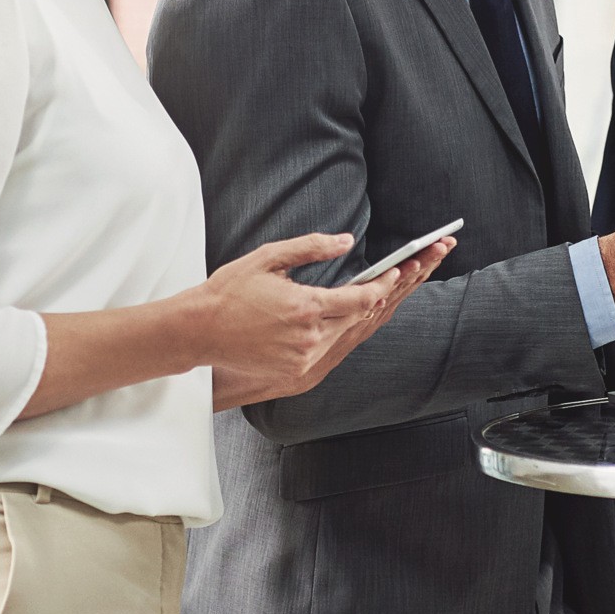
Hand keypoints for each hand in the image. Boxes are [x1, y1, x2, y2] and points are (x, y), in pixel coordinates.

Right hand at [198, 234, 450, 409]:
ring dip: (374, 314)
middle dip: (391, 294)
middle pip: (364, 317)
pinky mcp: (298, 372)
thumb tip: (348, 241)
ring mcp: (305, 359)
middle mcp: (310, 338)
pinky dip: (351, 332)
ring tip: (394, 291)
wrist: (198, 332)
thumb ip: (311, 247)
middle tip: (415, 272)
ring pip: (352, 335)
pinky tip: (363, 316)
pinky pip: (335, 350)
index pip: (361, 298)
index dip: (386, 284)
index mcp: (305, 308)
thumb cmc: (230, 291)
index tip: (402, 269)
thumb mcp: (269, 258)